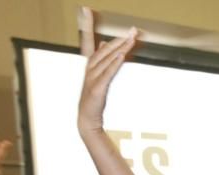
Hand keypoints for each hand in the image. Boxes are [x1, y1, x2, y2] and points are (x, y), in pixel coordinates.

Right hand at [77, 7, 137, 134]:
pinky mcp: (97, 89)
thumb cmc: (94, 97)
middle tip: (132, 29)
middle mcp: (89, 69)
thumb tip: (104, 42)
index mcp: (89, 65)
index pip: (86, 41)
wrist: (87, 118)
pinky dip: (114, 64)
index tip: (86, 9)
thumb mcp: (98, 76)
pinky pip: (107, 74)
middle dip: (119, 38)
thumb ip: (102, 59)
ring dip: (120, 49)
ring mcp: (92, 79)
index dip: (87, 25)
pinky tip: (121, 57)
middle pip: (104, 49)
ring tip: (131, 39)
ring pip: (107, 59)